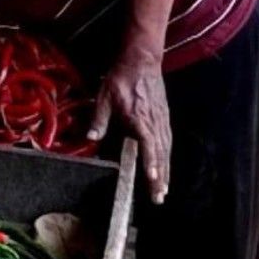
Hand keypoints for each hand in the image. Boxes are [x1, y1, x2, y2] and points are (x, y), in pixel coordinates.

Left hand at [88, 50, 171, 203]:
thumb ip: (99, 118)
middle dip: (159, 177)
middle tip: (158, 197)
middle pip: (159, 153)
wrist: (142, 61)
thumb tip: (91, 136)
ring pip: (165, 150)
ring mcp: (161, 120)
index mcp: (139, 117)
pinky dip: (167, 157)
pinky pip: (167, 141)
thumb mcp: (104, 95)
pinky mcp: (164, 117)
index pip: (147, 144)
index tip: (152, 178)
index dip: (150, 162)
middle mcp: (154, 122)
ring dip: (166, 170)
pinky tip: (166, 167)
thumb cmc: (121, 78)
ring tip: (164, 189)